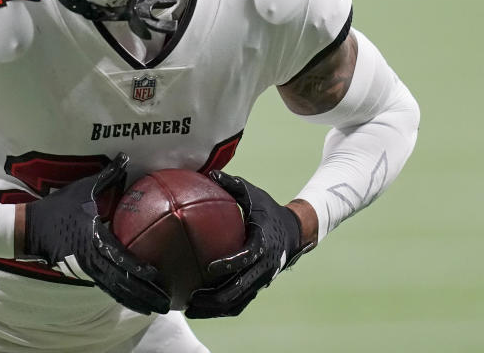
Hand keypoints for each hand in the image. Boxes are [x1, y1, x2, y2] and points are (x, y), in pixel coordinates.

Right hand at [21, 153, 169, 314]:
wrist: (29, 228)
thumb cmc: (58, 207)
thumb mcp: (83, 189)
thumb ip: (107, 175)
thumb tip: (125, 157)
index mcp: (95, 238)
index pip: (122, 258)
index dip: (141, 269)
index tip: (159, 277)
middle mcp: (92, 258)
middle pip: (123, 281)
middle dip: (146, 294)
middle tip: (167, 304)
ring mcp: (85, 269)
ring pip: (116, 289)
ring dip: (137, 300)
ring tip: (156, 309)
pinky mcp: (81, 273)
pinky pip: (106, 287)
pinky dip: (122, 296)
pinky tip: (135, 303)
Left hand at [185, 171, 313, 318]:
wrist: (293, 232)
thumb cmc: (267, 210)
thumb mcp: (253, 195)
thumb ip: (232, 185)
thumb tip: (209, 173)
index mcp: (263, 243)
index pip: (246, 257)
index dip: (229, 264)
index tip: (208, 268)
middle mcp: (264, 266)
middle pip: (239, 288)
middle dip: (214, 297)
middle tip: (190, 298)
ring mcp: (261, 280)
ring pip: (237, 302)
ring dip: (214, 309)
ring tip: (190, 310)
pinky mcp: (257, 287)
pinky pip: (239, 304)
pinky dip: (220, 309)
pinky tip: (200, 309)